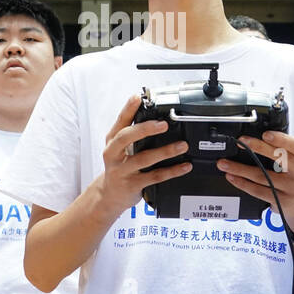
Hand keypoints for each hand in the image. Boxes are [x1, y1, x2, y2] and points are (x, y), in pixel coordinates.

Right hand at [93, 95, 191, 216]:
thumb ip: (132, 133)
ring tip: (182, 146)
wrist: (109, 195)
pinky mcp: (132, 185)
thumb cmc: (119, 167)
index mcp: (112, 141)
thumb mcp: (119, 148)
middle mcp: (113, 154)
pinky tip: (184, 166)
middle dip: (145, 129)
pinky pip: (155, 177)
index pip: (119, 122)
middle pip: (126, 138)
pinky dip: (171, 171)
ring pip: (144, 159)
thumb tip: (153, 115)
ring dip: (165, 152)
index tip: (138, 98)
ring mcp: (122, 171)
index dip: (128, 109)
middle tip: (164, 124)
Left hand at [217, 130, 293, 235]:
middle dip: (257, 147)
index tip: (265, 134)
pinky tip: (232, 177)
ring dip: (240, 168)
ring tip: (225, 163)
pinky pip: (258, 191)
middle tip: (240, 142)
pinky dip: (242, 183)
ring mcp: (291, 187)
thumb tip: (253, 139)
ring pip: (262, 176)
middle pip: (278, 158)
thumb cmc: (292, 176)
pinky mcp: (280, 200)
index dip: (280, 139)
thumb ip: (280, 149)